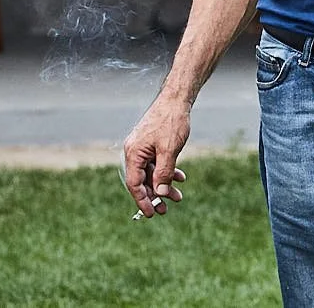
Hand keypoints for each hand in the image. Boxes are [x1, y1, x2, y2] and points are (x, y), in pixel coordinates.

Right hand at [120, 98, 190, 219]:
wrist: (176, 99)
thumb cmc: (171, 121)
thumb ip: (164, 173)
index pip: (134, 184)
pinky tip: (180, 177)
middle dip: (155, 196)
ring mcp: (143, 147)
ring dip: (164, 185)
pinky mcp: (151, 144)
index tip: (152, 214)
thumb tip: (160, 194)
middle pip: (142, 181)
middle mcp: (135, 152)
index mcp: (134, 153)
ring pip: (151, 173)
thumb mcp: (169, 150)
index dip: (142, 200)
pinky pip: (156, 163)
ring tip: (178, 196)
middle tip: (166, 210)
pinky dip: (167, 171)